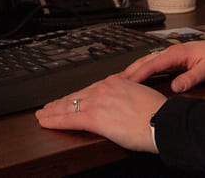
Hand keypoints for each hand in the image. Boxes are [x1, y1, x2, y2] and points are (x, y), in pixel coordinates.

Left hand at [35, 74, 165, 151]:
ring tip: (42, 114)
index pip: (90, 88)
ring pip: (69, 106)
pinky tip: (46, 122)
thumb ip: (128, 94)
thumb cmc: (158, 113)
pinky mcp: (94, 118)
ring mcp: (98, 102)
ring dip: (53, 111)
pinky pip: (68, 119)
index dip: (76, 95)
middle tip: (48, 106)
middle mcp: (104, 89)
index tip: (69, 98)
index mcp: (116, 82)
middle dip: (61, 102)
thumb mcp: (142, 95)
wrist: (162, 121)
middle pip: (77, 96)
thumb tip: (124, 102)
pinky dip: (54, 120)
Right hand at [120, 36, 204, 93]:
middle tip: (111, 83)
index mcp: (177, 53)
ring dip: (133, 71)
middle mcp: (171, 52)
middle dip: (128, 72)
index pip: (152, 64)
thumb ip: (191, 78)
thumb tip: (175, 88)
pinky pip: (154, 66)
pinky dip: (143, 72)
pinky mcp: (174, 61)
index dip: (137, 74)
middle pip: (145, 62)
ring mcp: (172, 56)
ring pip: (147, 63)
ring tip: (118, 83)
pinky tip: (137, 80)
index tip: (123, 83)